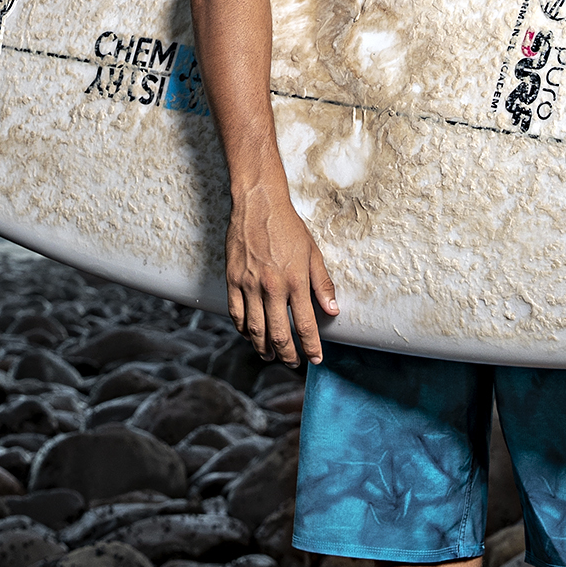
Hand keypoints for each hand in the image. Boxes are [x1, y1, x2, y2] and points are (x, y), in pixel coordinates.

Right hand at [225, 182, 339, 364]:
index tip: (316, 358)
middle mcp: (271, 286)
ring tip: (270, 355)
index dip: (311, 347)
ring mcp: (249, 284)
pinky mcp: (232, 279)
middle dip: (287, 354)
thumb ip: (322, 284)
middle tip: (292, 362)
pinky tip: (250, 335)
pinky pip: (236, 313)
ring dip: (263, 348)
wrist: (258, 203)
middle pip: (278, 334)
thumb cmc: (288, 226)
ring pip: (255, 329)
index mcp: (295, 281)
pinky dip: (243, 329)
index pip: (305, 325)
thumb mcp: (312, 253)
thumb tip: (333, 311)